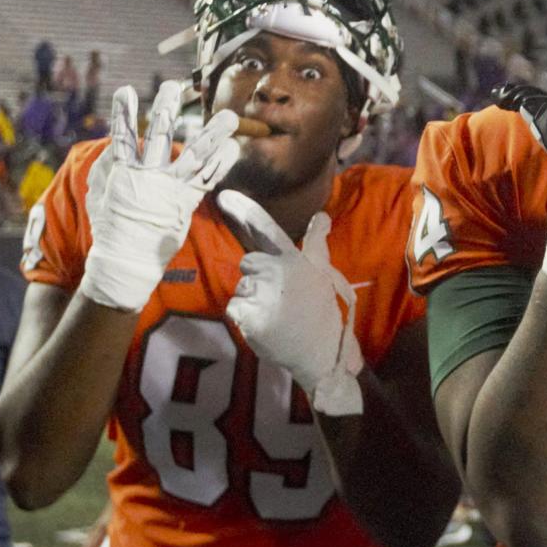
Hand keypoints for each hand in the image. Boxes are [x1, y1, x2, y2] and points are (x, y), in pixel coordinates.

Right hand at [79, 82, 238, 311]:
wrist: (127, 260)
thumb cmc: (111, 226)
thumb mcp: (99, 194)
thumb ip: (106, 167)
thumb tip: (111, 146)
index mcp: (124, 173)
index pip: (122, 138)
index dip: (123, 114)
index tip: (125, 90)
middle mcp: (150, 177)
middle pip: (160, 137)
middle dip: (166, 109)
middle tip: (173, 86)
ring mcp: (172, 188)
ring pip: (195, 156)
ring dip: (213, 134)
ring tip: (229, 115)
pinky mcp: (188, 200)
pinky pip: (209, 179)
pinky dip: (222, 162)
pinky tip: (233, 146)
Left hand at [218, 191, 363, 415]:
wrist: (321, 352)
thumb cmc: (321, 312)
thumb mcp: (322, 274)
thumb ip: (315, 244)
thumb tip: (321, 215)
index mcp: (293, 260)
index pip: (266, 229)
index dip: (244, 210)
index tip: (223, 195)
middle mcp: (276, 272)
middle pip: (248, 264)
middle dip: (258, 278)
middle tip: (281, 298)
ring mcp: (261, 294)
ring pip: (241, 287)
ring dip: (252, 300)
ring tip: (276, 313)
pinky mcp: (249, 316)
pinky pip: (235, 307)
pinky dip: (245, 317)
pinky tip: (265, 324)